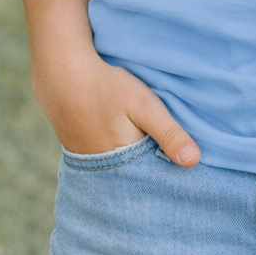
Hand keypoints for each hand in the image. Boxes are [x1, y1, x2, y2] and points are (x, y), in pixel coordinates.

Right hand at [32, 48, 200, 165]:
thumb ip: (168, 133)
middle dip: (156, 172)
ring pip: (123, 169)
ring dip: (138, 163)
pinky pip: (109, 160)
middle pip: (138, 178)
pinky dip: (122, 155)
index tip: (190, 174)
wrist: (61, 73)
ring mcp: (90, 162)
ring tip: (154, 152)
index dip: (172, 175)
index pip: (154, 181)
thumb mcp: (144, 106)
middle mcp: (105, 171)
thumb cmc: (105, 87)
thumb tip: (194, 161)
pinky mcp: (82, 150)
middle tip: (178, 164)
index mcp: (123, 165)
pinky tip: (130, 142)